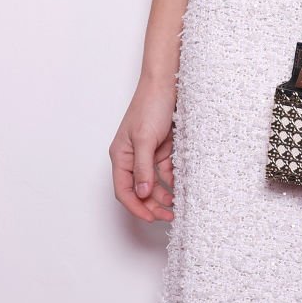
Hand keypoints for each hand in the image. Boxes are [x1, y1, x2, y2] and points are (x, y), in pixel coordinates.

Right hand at [110, 75, 176, 222]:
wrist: (168, 84)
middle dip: (151, 206)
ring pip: (153, 184)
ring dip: (163, 196)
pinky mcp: (163, 150)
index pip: (123, 190)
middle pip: (139, 191)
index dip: (135, 207)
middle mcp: (132, 158)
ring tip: (177, 205)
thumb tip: (142, 193)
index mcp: (120, 156)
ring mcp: (148, 155)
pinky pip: (166, 173)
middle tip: (168, 217)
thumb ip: (143, 168)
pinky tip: (181, 188)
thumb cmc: (150, 106)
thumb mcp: (145, 139)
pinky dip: (172, 182)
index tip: (151, 218)